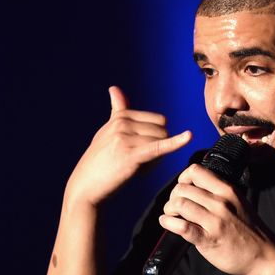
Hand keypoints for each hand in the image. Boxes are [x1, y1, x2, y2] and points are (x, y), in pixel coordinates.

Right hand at [65, 86, 191, 206]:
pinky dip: (176, 142)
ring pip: (161, 142)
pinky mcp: (131, 155)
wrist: (85, 187)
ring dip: (156, 158)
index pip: (158, 121)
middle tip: (138, 160)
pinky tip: (189, 136)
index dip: (154, 137)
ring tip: (135, 166)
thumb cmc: (99, 160)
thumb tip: (114, 88)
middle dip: (157, 146)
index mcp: (121, 116)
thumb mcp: (107, 131)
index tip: (137, 149)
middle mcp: (123, 123)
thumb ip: (117, 110)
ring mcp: (126, 138)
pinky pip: (159, 147)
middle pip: (162, 130)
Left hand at [159, 164, 274, 274]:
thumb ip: (219, 194)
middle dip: (173, 196)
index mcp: (228, 190)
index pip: (196, 171)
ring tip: (172, 215)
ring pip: (180, 204)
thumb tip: (193, 188)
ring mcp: (215, 221)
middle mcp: (221, 202)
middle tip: (175, 206)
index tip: (183, 188)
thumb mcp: (238, 202)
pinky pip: (182, 226)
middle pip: (183, 188)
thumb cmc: (249, 229)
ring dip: (169, 210)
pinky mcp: (208, 239)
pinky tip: (167, 223)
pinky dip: (168, 223)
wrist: (264, 254)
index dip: (183, 178)